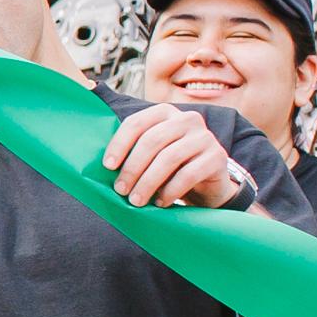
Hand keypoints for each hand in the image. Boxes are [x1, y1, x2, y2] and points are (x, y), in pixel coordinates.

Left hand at [103, 103, 243, 207]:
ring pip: (169, 158)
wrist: (206, 183)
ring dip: (148, 182)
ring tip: (136, 200)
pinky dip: (170, 190)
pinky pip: (189, 174)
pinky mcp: (218, 157)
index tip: (108, 166)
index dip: (119, 144)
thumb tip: (99, 166)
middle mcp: (187, 119)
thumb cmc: (169, 168)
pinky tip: (160, 202)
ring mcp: (205, 137)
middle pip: (152, 141)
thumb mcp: (150, 155)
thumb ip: (131, 152)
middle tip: (120, 190)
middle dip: (132, 168)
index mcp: (165, 113)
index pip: (136, 123)